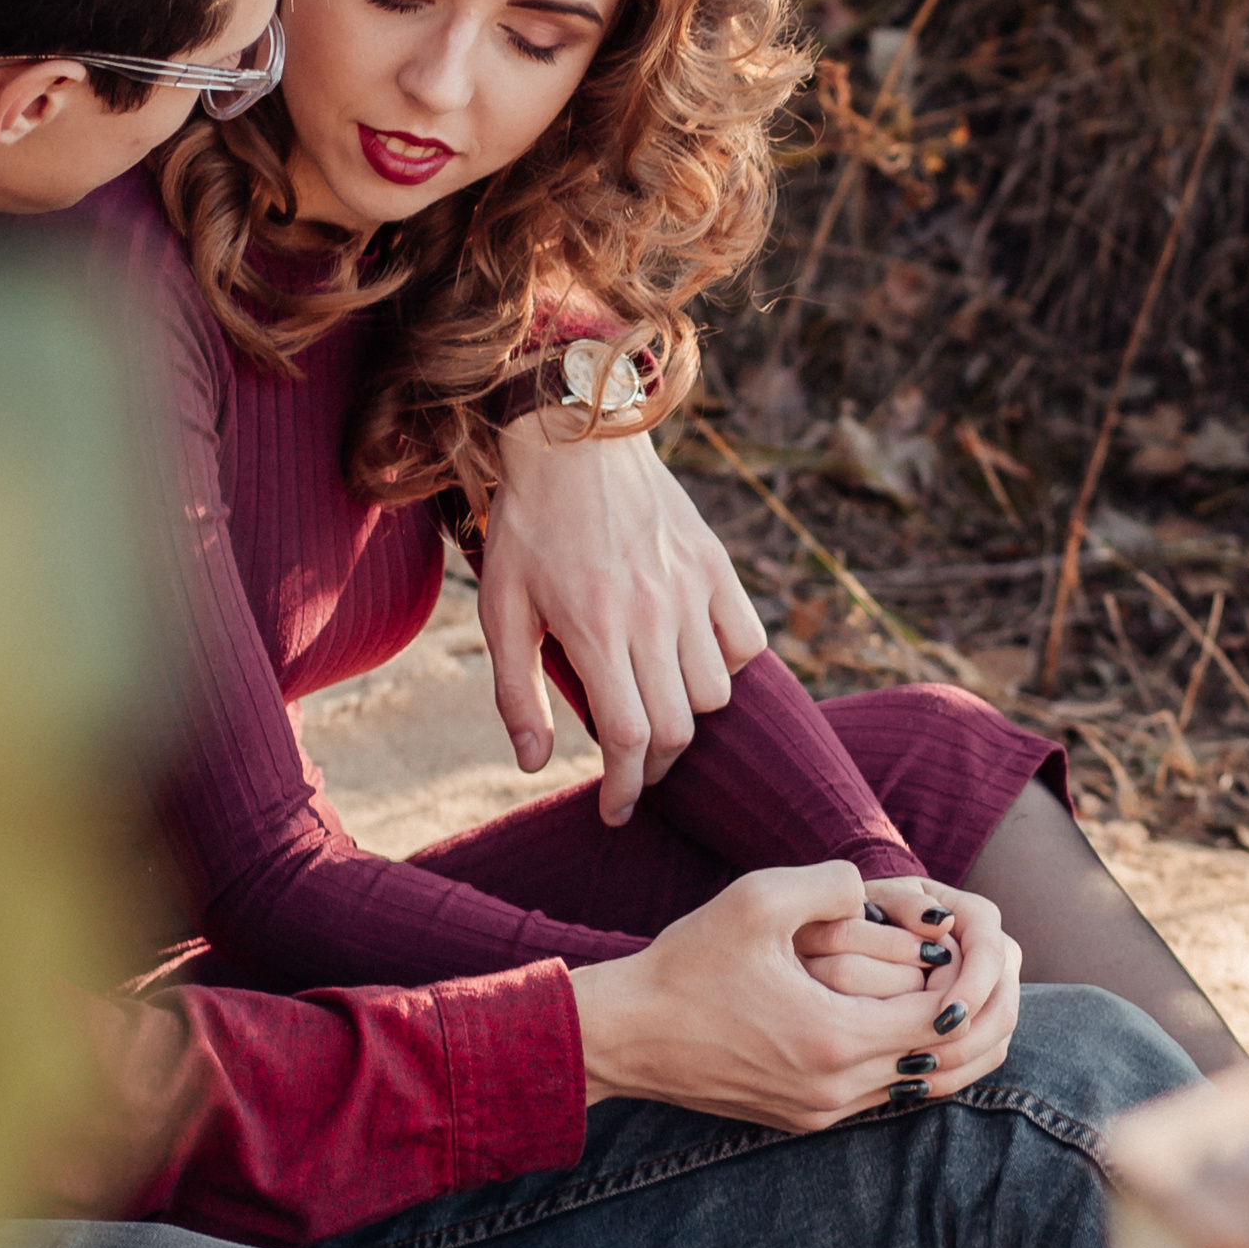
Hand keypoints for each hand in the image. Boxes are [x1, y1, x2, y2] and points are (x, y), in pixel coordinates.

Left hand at [481, 413, 765, 824]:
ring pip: (716, 692)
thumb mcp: (501, 610)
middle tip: (632, 771)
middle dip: (655, 766)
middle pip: (678, 727)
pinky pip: (747, 643)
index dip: (626, 789)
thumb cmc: (528, 527)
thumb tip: (535, 764)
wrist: (573, 437)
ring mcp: (691, 589)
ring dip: (690, 716)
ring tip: (658, 710)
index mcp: (595, 631)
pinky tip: (693, 662)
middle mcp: (652, 615)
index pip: (629, 739)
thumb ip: (516, 692)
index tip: (616, 810)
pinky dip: (729, 667)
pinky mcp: (716, 566)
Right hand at [568, 863, 1020, 1130]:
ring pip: (926, 1088)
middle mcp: (837, 1088)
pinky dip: (918, 1060)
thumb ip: (830, 883)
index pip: (945, 1015)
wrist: (625, 1035)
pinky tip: (920, 1023)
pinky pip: (889, 1095)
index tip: (965, 936)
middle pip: (951, 1062)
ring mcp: (822, 1110)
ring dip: (959, 1045)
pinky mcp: (805, 1118)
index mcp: (835, 1038)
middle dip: (984, 1014)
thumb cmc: (685, 964)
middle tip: (996, 970)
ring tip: (972, 996)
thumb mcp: (756, 900)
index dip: (970, 974)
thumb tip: (875, 889)